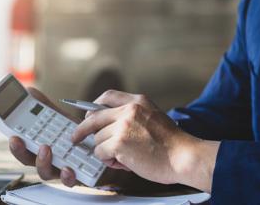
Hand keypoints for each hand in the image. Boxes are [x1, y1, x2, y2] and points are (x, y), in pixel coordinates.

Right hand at [8, 87, 79, 186]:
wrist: (101, 144)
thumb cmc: (76, 134)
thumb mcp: (59, 117)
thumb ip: (44, 106)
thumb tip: (29, 91)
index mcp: (38, 145)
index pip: (22, 147)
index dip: (15, 145)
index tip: (13, 136)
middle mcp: (46, 160)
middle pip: (28, 161)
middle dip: (21, 152)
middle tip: (20, 141)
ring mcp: (59, 170)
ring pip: (45, 173)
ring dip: (42, 162)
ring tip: (46, 149)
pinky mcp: (77, 176)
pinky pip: (69, 181)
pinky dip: (67, 177)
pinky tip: (68, 168)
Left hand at [72, 90, 219, 191]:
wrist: (184, 157)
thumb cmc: (171, 144)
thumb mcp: (153, 117)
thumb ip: (131, 116)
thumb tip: (106, 125)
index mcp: (138, 101)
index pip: (107, 96)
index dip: (93, 106)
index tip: (87, 114)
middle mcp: (128, 110)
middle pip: (94, 117)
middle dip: (81, 128)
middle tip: (75, 137)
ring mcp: (122, 125)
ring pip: (97, 138)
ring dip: (105, 151)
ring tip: (123, 157)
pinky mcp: (118, 143)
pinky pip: (100, 152)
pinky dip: (108, 160)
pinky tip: (123, 162)